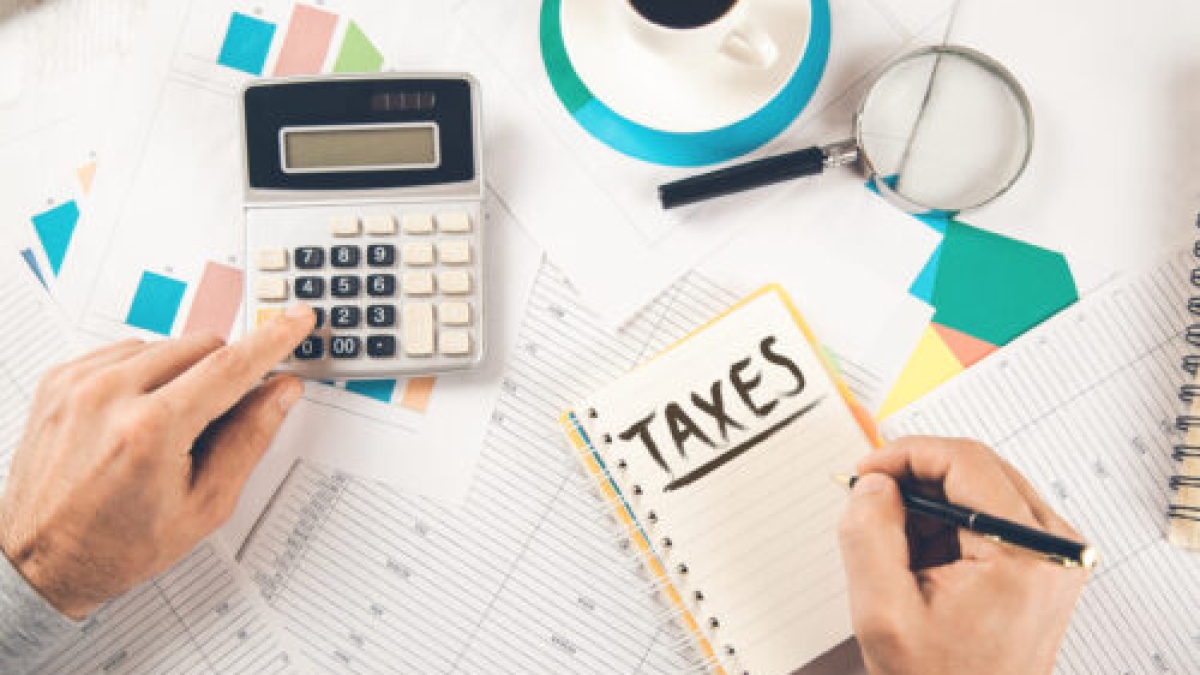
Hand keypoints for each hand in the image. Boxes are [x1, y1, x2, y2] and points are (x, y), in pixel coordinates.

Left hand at [0, 305, 314, 618]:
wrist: (39, 560)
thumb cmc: (116, 544)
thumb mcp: (204, 505)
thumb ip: (249, 439)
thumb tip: (280, 392)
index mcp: (149, 431)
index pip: (230, 367)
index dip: (273, 340)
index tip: (297, 319)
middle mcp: (108, 395)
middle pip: (201, 347)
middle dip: (223, 374)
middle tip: (214, 421)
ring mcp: (78, 382)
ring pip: (166, 346)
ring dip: (182, 375)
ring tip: (166, 428)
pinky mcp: (60, 378)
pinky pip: (127, 351)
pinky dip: (145, 374)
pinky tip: (137, 415)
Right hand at [838, 436, 1086, 674]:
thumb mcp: (882, 614)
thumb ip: (869, 536)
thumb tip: (873, 484)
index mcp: (1024, 556)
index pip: (965, 461)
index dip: (906, 454)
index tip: (867, 471)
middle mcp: (1053, 549)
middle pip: (978, 467)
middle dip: (916, 478)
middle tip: (871, 502)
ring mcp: (1054, 554)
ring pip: (982, 487)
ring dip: (931, 504)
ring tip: (900, 551)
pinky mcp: (1044, 562)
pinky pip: (992, 513)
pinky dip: (949, 523)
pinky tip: (924, 561)